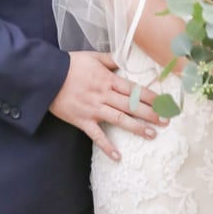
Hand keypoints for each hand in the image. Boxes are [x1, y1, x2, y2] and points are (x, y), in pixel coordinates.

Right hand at [49, 50, 163, 160]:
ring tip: (152, 134)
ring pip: (119, 119)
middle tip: (166, 120)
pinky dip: (106, 146)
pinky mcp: (82, 121)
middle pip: (131, 105)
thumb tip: (124, 60)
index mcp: (108, 79)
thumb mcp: (92, 56)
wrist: (46, 76)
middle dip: (150, 113)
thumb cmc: (69, 64)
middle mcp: (104, 95)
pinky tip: (118, 157)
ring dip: (137, 128)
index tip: (164, 102)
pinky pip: (96, 136)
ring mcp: (94, 109)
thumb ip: (110, 59)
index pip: (133, 89)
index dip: (150, 96)